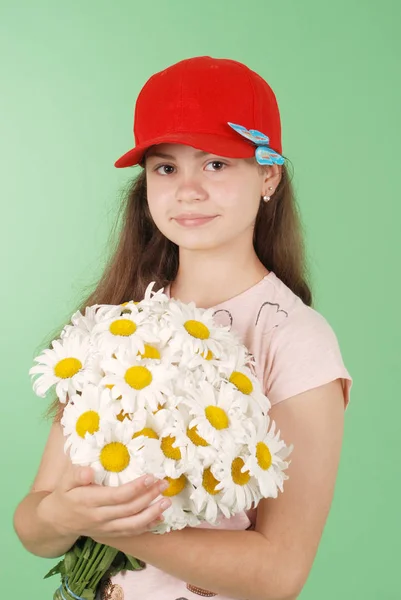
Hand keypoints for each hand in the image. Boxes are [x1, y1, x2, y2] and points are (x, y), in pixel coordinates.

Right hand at [37, 462, 171, 539]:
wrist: (56, 521)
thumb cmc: (64, 495)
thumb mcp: (65, 481)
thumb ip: (77, 475)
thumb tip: (89, 471)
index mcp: (90, 502)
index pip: (118, 496)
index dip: (136, 488)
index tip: (151, 477)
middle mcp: (100, 517)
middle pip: (130, 509)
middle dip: (150, 497)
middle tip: (164, 484)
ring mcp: (106, 528)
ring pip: (133, 524)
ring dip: (153, 514)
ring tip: (167, 502)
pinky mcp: (110, 534)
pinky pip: (131, 533)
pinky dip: (147, 526)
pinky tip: (159, 518)